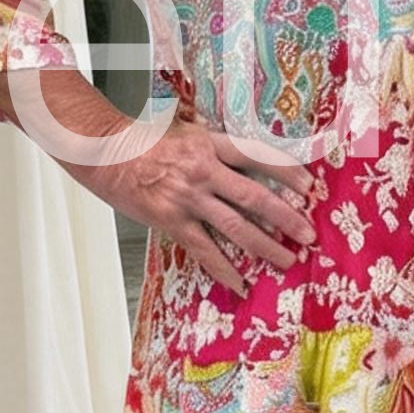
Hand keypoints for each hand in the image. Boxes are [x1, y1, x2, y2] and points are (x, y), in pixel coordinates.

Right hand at [83, 114, 319, 294]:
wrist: (104, 152)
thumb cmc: (144, 140)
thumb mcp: (186, 130)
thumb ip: (214, 144)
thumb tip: (245, 156)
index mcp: (210, 143)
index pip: (258, 156)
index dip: (287, 171)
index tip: (310, 186)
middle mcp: (203, 170)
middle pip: (255, 196)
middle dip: (287, 217)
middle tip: (308, 234)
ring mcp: (187, 198)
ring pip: (236, 227)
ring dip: (265, 246)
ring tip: (286, 259)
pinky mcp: (171, 220)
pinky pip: (203, 249)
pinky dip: (223, 268)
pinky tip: (239, 282)